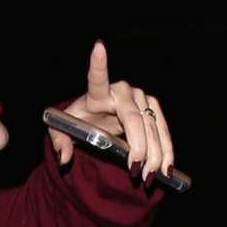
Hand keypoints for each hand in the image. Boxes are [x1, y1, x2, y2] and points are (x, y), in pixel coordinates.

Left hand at [47, 41, 174, 184]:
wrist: (95, 123)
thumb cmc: (79, 124)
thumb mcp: (62, 133)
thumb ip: (59, 143)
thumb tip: (64, 158)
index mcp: (96, 92)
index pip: (96, 77)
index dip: (98, 64)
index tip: (98, 48)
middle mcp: (121, 90)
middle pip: (134, 117)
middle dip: (138, 147)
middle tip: (135, 171)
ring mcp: (140, 97)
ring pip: (152, 126)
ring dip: (155, 154)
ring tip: (150, 177)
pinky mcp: (153, 108)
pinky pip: (162, 131)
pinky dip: (166, 151)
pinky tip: (167, 168)